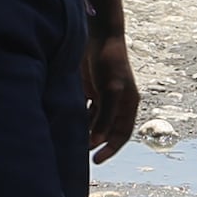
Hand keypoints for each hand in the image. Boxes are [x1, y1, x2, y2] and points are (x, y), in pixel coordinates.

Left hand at [83, 31, 144, 161]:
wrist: (98, 36)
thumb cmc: (110, 61)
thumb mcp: (111, 90)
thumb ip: (105, 116)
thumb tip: (97, 141)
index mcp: (128, 105)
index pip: (122, 134)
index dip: (111, 149)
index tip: (97, 161)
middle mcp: (117, 103)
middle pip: (107, 131)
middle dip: (96, 143)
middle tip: (80, 155)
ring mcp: (103, 97)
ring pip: (94, 122)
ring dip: (86, 132)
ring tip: (72, 142)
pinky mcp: (90, 89)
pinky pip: (85, 110)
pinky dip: (78, 118)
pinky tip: (67, 124)